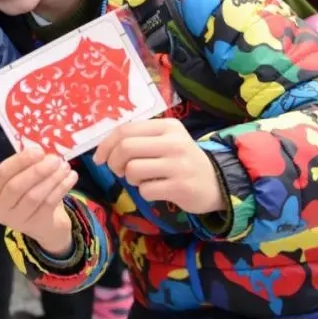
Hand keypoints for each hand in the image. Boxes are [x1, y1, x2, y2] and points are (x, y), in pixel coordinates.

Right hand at [0, 148, 78, 255]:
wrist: (45, 225)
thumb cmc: (30, 194)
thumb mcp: (23, 179)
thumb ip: (28, 165)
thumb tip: (43, 151)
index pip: (2, 173)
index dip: (20, 160)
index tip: (39, 151)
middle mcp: (0, 208)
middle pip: (16, 186)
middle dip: (37, 170)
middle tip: (55, 159)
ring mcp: (17, 220)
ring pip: (34, 196)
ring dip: (52, 178)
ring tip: (65, 166)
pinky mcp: (36, 225)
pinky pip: (49, 203)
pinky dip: (62, 188)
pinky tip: (71, 177)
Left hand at [93, 119, 226, 214]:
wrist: (218, 183)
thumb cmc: (182, 160)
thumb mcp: (166, 141)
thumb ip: (140, 139)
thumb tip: (104, 148)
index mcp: (167, 126)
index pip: (125, 130)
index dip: (106, 145)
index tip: (99, 158)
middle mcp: (173, 142)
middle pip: (125, 148)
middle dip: (114, 162)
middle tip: (118, 170)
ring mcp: (178, 165)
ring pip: (132, 170)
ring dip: (129, 178)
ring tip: (141, 179)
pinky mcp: (180, 187)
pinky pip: (145, 190)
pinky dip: (144, 192)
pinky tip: (156, 189)